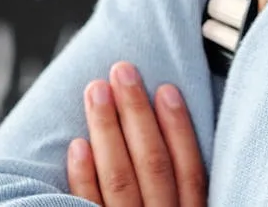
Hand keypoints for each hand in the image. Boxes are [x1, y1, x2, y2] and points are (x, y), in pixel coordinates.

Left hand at [66, 62, 206, 205]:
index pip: (189, 167)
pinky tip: (77, 145)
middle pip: (153, 163)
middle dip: (137, 113)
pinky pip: (88, 205)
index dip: (179, 126)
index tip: (166, 88)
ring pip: (120, 178)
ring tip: (96, 91)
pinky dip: (84, 176)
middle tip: (123, 73)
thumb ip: (183, 185)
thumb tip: (175, 123)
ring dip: (107, 130)